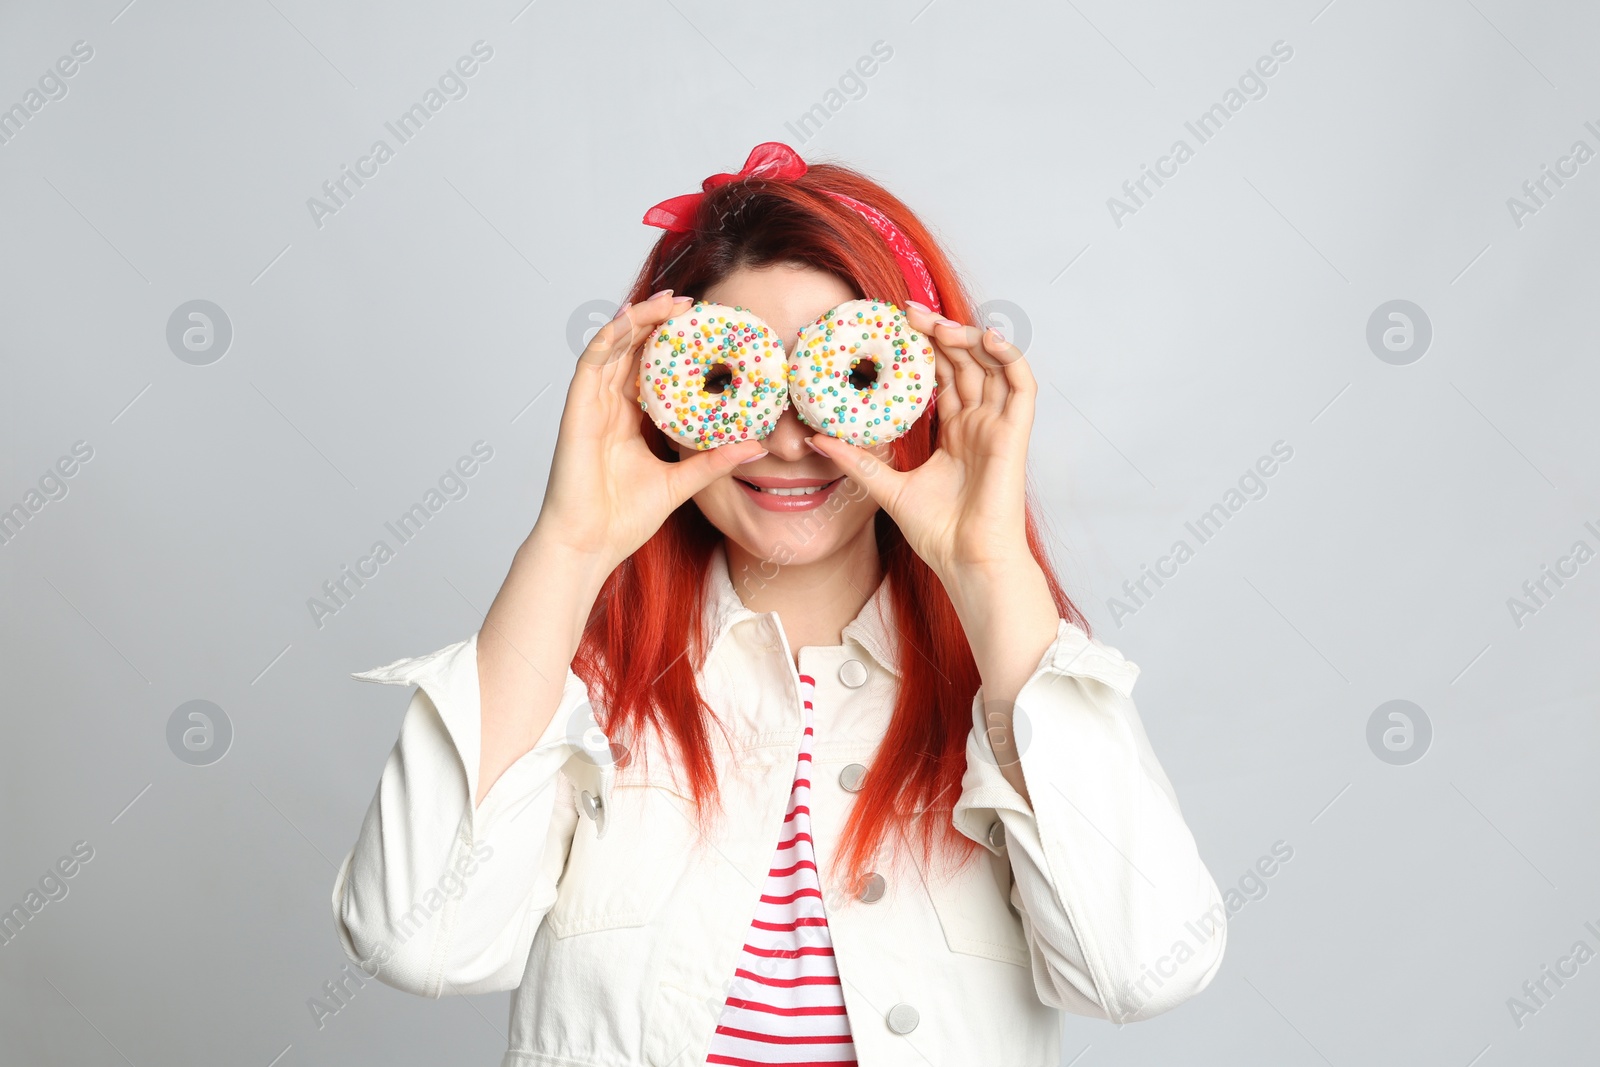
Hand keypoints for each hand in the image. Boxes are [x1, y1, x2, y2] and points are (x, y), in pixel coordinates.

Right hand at [532, 290, 767, 569]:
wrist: (589, 544)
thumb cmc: (623, 519)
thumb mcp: (682, 483)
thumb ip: (714, 461)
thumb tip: (755, 446)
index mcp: (628, 420)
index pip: (649, 369)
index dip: (671, 344)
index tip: (704, 328)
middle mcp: (608, 406)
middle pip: (632, 350)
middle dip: (659, 321)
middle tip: (692, 303)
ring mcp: (590, 405)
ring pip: (613, 346)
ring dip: (639, 318)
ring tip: (670, 302)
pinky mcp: (576, 409)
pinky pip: (592, 361)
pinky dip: (612, 336)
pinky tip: (634, 320)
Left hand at [803, 301, 1038, 584]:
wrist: (967, 562)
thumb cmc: (938, 534)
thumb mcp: (886, 488)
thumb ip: (856, 460)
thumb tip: (815, 439)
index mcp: (956, 433)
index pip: (946, 376)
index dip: (926, 348)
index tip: (897, 326)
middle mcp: (979, 424)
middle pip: (967, 363)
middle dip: (941, 333)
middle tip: (909, 313)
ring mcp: (998, 427)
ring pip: (994, 366)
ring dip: (971, 338)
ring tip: (938, 325)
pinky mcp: (1015, 434)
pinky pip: (1022, 385)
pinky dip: (1009, 357)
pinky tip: (986, 338)